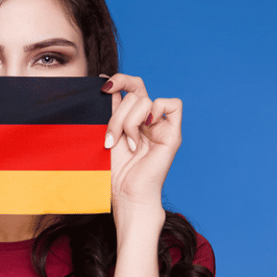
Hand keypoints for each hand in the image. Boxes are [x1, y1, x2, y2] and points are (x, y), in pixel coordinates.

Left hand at [101, 74, 181, 210]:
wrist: (125, 195)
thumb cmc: (113, 172)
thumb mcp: (106, 134)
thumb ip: (109, 110)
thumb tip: (106, 83)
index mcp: (131, 117)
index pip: (131, 86)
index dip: (119, 80)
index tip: (103, 88)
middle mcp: (147, 119)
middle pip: (135, 92)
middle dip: (117, 115)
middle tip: (111, 138)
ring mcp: (160, 126)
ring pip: (145, 100)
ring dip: (128, 122)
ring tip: (127, 144)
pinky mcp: (172, 135)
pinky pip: (173, 105)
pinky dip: (156, 111)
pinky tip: (145, 129)